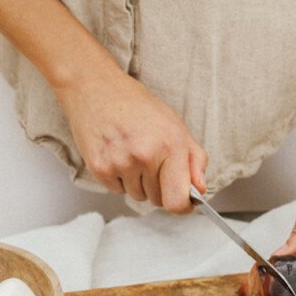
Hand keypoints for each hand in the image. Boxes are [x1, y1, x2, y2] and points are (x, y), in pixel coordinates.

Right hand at [55, 59, 207, 211]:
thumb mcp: (175, 125)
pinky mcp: (100, 168)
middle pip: (158, 200)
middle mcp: (145, 155)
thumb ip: (194, 160)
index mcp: (170, 145)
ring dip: (137, 182)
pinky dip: (119, 178)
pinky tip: (117, 154)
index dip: (183, 207)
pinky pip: (117, 190)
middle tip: (149, 159)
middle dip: (158, 186)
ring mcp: (121, 163)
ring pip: (137, 196)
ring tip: (131, 152)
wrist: (95, 88)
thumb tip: (200, 190)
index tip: (184, 203)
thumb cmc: (136, 105)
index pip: (177, 201)